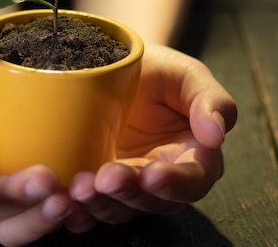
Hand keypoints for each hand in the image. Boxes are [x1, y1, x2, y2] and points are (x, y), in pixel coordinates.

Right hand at [0, 48, 74, 246]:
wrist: (0, 70)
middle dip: (16, 200)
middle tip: (49, 183)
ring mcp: (2, 188)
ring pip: (16, 221)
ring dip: (42, 215)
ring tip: (70, 197)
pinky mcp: (32, 188)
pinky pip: (45, 208)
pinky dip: (63, 209)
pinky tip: (83, 196)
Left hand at [65, 43, 236, 232]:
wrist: (113, 66)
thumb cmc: (157, 71)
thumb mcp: (186, 74)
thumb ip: (210, 100)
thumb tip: (217, 135)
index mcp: (193, 157)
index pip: (193, 181)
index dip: (174, 183)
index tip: (152, 173)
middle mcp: (161, 181)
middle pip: (151, 202)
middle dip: (128, 192)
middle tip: (105, 177)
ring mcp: (126, 187)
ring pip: (118, 210)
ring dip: (98, 203)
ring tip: (78, 186)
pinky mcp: (94, 187)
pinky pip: (86, 210)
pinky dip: (75, 211)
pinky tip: (61, 200)